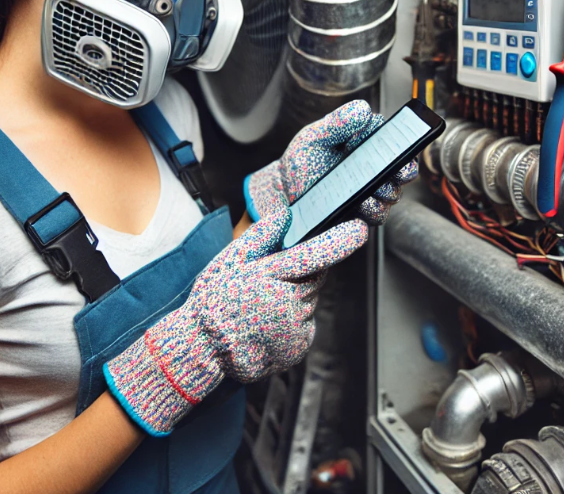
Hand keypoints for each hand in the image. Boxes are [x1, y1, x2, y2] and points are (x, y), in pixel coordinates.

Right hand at [104, 204, 366, 434]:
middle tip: (271, 282)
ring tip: (263, 306)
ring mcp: (293, 328)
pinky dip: (294, 321)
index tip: (360, 230)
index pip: (313, 254)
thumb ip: (260, 236)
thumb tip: (285, 215)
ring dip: (295, 298)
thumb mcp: (229, 259)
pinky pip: (306, 325)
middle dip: (303, 273)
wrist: (203, 349)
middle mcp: (286, 302)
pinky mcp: (297, 348)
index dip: (340, 242)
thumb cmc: (214, 300)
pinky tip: (269, 323)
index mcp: (270, 276)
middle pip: (316, 276)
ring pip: (310, 301)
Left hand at [245, 100, 417, 225]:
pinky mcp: (365, 212)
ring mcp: (372, 189)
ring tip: (368, 186)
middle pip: (404, 164)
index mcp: (365, 141)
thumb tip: (362, 109)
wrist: (286, 193)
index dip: (392, 138)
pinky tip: (360, 202)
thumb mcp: (314, 137)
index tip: (380, 142)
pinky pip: (380, 213)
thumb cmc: (302, 160)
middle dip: (402, 168)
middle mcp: (374, 165)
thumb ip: (337, 122)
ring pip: (394, 191)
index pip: (392, 135)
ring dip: (385, 189)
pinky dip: (373, 208)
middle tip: (391, 168)